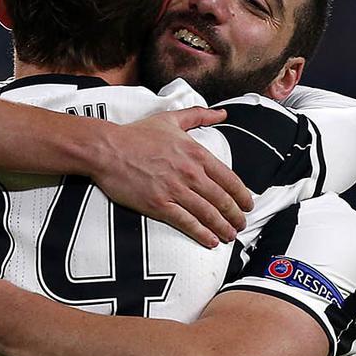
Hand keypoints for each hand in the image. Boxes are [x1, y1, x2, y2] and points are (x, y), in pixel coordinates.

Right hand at [93, 107, 253, 248]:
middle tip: (242, 224)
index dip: (242, 195)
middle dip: (236, 215)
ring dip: (223, 227)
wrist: (107, 149)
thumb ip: (199, 116)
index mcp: (196, 154)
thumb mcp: (171, 119)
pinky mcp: (159, 205)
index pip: (229, 179)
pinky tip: (210, 241)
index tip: (248, 204)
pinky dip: (202, 234)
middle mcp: (190, 173)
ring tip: (230, 235)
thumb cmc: (137, 135)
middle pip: (222, 199)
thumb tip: (222, 114)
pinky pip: (187, 223)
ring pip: (208, 213)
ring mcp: (175, 190)